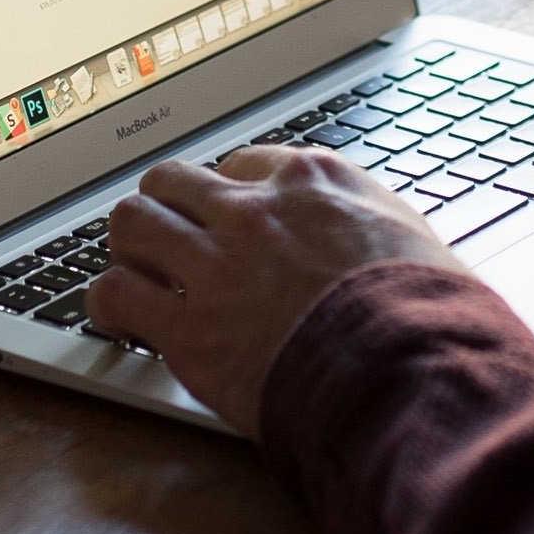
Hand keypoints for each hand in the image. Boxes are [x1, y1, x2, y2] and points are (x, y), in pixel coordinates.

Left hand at [88, 148, 462, 435]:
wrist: (403, 368)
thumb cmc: (424, 309)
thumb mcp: (411, 235)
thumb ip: (371, 223)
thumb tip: (374, 237)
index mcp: (313, 180)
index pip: (244, 164)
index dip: (232, 195)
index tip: (230, 220)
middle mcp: (255, 210)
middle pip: (174, 181)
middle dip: (167, 208)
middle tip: (169, 239)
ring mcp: (216, 265)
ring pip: (131, 222)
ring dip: (130, 246)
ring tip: (136, 271)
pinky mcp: (187, 328)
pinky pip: (114, 294)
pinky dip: (109, 303)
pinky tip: (119, 318)